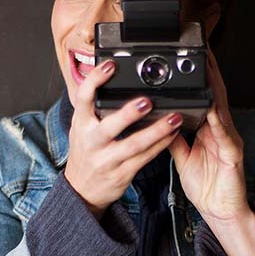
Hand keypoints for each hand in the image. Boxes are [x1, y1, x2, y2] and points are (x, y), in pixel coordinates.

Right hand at [64, 60, 183, 218]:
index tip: (110, 65)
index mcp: (81, 124)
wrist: (82, 189)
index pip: (83, 98)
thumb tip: (102, 75)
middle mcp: (92, 141)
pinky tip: (172, 134)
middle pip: (109, 126)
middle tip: (147, 100)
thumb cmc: (86, 153)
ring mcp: (107, 159)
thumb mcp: (81, 128)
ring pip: (133, 145)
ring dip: (156, 131)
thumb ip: (91, 107)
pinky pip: (144, 158)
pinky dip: (160, 145)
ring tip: (173, 118)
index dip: (95, 80)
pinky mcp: (122, 173)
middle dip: (129, 114)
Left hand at [167, 46, 252, 224]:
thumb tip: (158, 120)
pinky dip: (218, 120)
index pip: (204, 97)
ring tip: (208, 68)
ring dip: (215, 88)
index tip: (189, 57)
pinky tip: (212, 108)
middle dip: (210, 71)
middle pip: (215, 94)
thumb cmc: (206, 186)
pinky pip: (224, 134)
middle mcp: (221, 130)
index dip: (199, 77)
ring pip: (222, 108)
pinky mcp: (233, 154)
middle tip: (202, 49)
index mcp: (209, 129)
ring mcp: (229, 140)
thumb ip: (172, 138)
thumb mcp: (183, 157)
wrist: (221, 211)